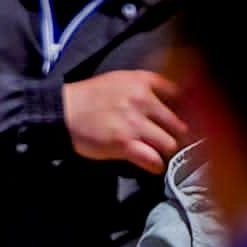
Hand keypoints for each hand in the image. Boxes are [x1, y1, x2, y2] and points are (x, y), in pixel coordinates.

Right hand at [63, 69, 193, 174]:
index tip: (185, 121)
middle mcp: (142, 99)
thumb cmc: (89, 97)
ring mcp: (133, 122)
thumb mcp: (121, 81)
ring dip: (165, 152)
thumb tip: (179, 104)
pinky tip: (150, 164)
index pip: (183, 97)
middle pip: (180, 125)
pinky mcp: (123, 143)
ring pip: (170, 144)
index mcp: (143, 81)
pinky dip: (155, 165)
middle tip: (168, 142)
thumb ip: (148, 88)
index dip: (187, 112)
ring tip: (156, 152)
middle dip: (176, 136)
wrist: (59, 111)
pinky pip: (153, 160)